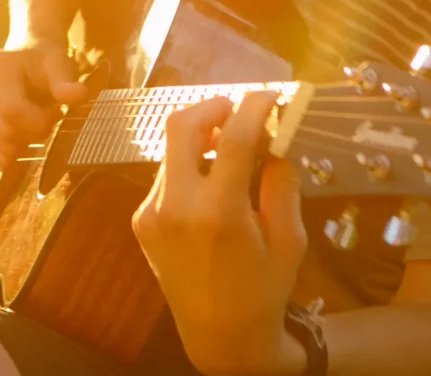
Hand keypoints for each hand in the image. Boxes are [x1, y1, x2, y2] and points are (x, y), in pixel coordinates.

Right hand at [0, 42, 87, 165]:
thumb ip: (66, 81)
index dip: (38, 121)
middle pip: (5, 131)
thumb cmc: (44, 63)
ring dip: (24, 141)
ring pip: (0, 145)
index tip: (55, 112)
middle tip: (48, 115)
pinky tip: (22, 129)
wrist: (24, 61)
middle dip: (33, 132)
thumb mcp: (59, 66)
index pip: (11, 110)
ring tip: (34, 118)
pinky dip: (13, 148)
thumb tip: (79, 94)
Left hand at [131, 92, 308, 375]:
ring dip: (200, 138)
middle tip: (236, 108)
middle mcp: (176, 207)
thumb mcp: (288, 240)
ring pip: (171, 150)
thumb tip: (276, 137)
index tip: (269, 94)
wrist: (220, 336)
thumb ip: (282, 184)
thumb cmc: (264, 289)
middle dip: (210, 106)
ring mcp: (152, 213)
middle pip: (180, 125)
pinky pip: (165, 177)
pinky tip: (211, 185)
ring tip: (229, 147)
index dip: (252, 106)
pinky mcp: (142, 220)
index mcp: (219, 214)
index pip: (232, 138)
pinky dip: (189, 168)